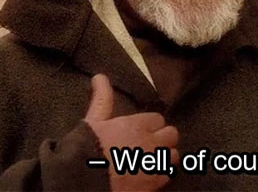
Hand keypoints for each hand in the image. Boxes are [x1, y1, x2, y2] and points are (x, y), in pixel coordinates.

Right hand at [84, 74, 179, 190]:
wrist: (84, 182)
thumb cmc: (85, 149)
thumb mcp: (92, 122)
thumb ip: (102, 100)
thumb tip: (100, 77)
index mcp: (137, 125)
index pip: (158, 119)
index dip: (150, 125)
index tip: (139, 131)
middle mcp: (151, 142)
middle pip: (172, 135)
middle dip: (163, 139)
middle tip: (148, 146)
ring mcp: (155, 164)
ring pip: (173, 156)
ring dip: (164, 157)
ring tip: (150, 162)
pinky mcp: (155, 184)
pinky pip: (167, 176)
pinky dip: (160, 176)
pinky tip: (148, 177)